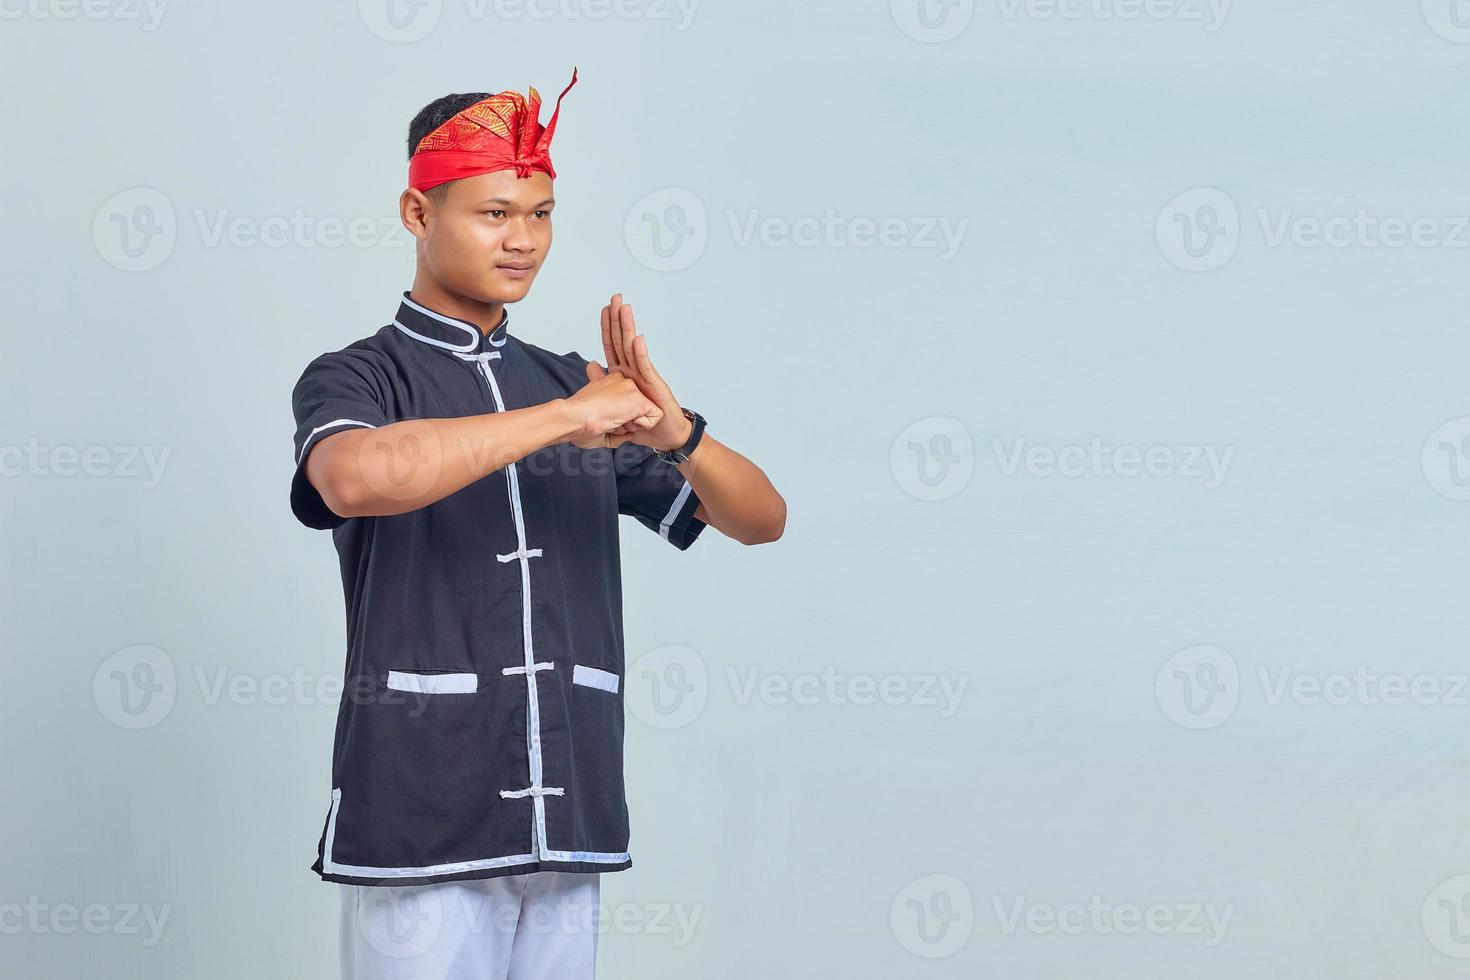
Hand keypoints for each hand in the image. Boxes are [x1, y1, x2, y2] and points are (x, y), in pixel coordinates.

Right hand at [566, 360, 662, 449]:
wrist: (572, 418)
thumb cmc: (578, 423)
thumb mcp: (598, 422)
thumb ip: (614, 425)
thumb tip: (627, 434)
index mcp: (609, 384)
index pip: (625, 404)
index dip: (616, 418)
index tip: (600, 416)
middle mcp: (622, 381)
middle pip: (637, 409)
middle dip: (625, 422)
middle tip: (606, 420)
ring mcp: (631, 388)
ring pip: (646, 414)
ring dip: (630, 424)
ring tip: (611, 420)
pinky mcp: (639, 399)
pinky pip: (654, 418)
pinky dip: (640, 427)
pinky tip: (621, 421)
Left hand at [599, 293, 692, 451]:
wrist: (665, 434)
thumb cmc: (644, 420)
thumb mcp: (616, 401)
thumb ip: (604, 381)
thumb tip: (592, 364)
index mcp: (623, 373)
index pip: (613, 345)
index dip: (607, 327)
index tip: (604, 308)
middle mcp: (634, 371)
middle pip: (622, 341)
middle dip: (618, 319)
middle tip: (615, 297)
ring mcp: (644, 377)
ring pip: (633, 349)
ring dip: (627, 328)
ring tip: (625, 310)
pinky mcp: (654, 386)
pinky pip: (645, 367)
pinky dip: (640, 353)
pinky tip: (636, 338)